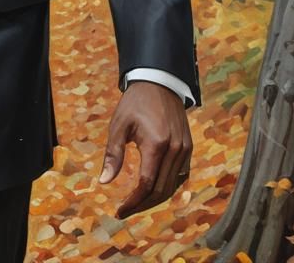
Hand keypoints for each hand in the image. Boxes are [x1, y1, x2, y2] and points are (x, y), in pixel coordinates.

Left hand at [98, 80, 192, 218]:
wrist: (158, 82)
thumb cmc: (135, 103)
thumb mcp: (119, 125)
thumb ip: (113, 154)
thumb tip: (104, 181)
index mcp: (156, 144)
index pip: (146, 184)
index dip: (133, 202)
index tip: (120, 211)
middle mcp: (175, 150)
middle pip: (161, 190)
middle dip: (142, 204)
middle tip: (125, 210)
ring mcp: (185, 149)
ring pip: (172, 186)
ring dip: (155, 198)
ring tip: (137, 203)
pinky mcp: (188, 148)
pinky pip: (180, 176)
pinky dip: (167, 187)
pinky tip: (154, 189)